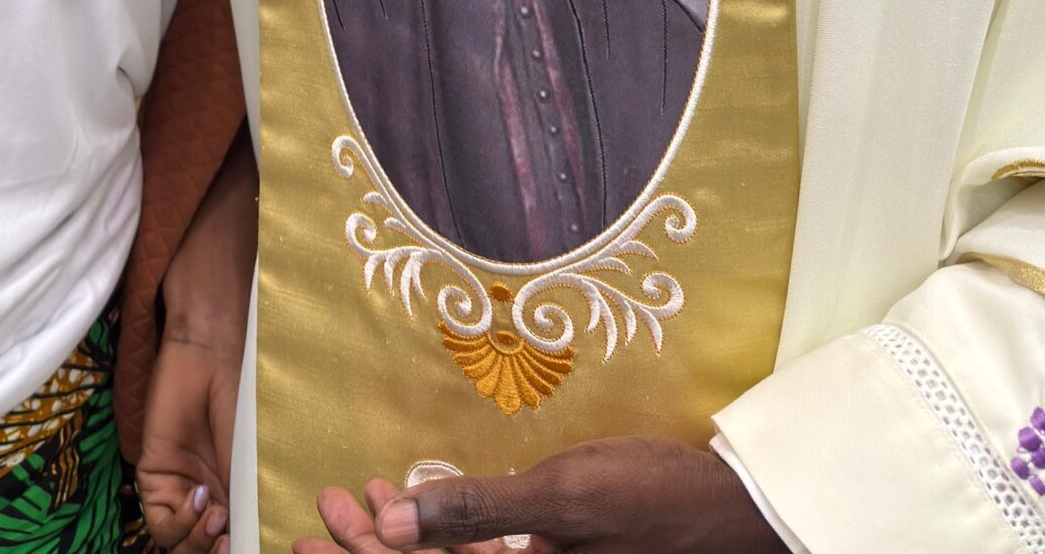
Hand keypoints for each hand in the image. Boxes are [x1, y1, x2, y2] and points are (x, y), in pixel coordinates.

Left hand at [137, 332, 237, 551]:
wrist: (210, 362)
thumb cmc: (238, 403)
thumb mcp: (248, 463)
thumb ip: (243, 505)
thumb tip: (247, 542)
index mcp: (231, 499)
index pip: (228, 541)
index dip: (236, 549)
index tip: (250, 544)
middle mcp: (204, 501)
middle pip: (200, 550)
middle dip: (213, 552)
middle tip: (228, 538)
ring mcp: (178, 492)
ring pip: (178, 545)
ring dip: (197, 541)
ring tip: (216, 515)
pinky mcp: (153, 479)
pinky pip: (160, 522)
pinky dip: (180, 522)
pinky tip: (198, 495)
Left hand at [299, 441, 780, 553]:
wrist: (734, 513)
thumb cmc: (654, 499)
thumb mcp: (564, 497)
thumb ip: (477, 510)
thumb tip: (388, 521)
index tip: (310, 534)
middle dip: (371, 548)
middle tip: (325, 505)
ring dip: (403, 538)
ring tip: (359, 497)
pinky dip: (447, 536)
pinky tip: (421, 502)